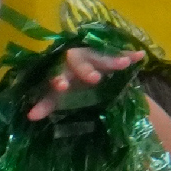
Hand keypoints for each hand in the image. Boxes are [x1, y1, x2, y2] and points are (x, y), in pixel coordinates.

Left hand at [27, 46, 143, 120]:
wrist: (87, 80)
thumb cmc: (68, 91)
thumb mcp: (56, 99)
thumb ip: (45, 105)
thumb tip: (30, 116)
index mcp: (61, 68)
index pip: (57, 71)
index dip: (59, 78)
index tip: (61, 87)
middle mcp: (77, 59)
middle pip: (79, 59)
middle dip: (86, 68)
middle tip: (94, 79)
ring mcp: (94, 56)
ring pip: (101, 55)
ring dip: (112, 59)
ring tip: (124, 64)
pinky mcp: (110, 55)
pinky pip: (120, 54)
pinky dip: (129, 54)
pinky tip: (140, 56)